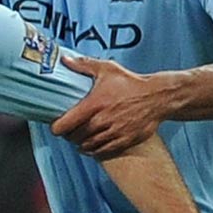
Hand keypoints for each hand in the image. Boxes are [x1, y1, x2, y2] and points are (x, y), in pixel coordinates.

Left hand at [51, 53, 182, 157]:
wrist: (156, 97)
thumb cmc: (131, 83)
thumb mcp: (107, 69)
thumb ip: (84, 65)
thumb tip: (65, 59)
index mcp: (95, 104)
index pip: (67, 123)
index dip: (57, 128)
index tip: (55, 126)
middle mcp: (103, 120)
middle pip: (76, 137)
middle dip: (69, 136)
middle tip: (68, 131)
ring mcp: (114, 132)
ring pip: (88, 146)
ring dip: (80, 144)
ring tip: (79, 139)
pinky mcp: (124, 141)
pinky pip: (103, 152)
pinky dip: (94, 152)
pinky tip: (91, 147)